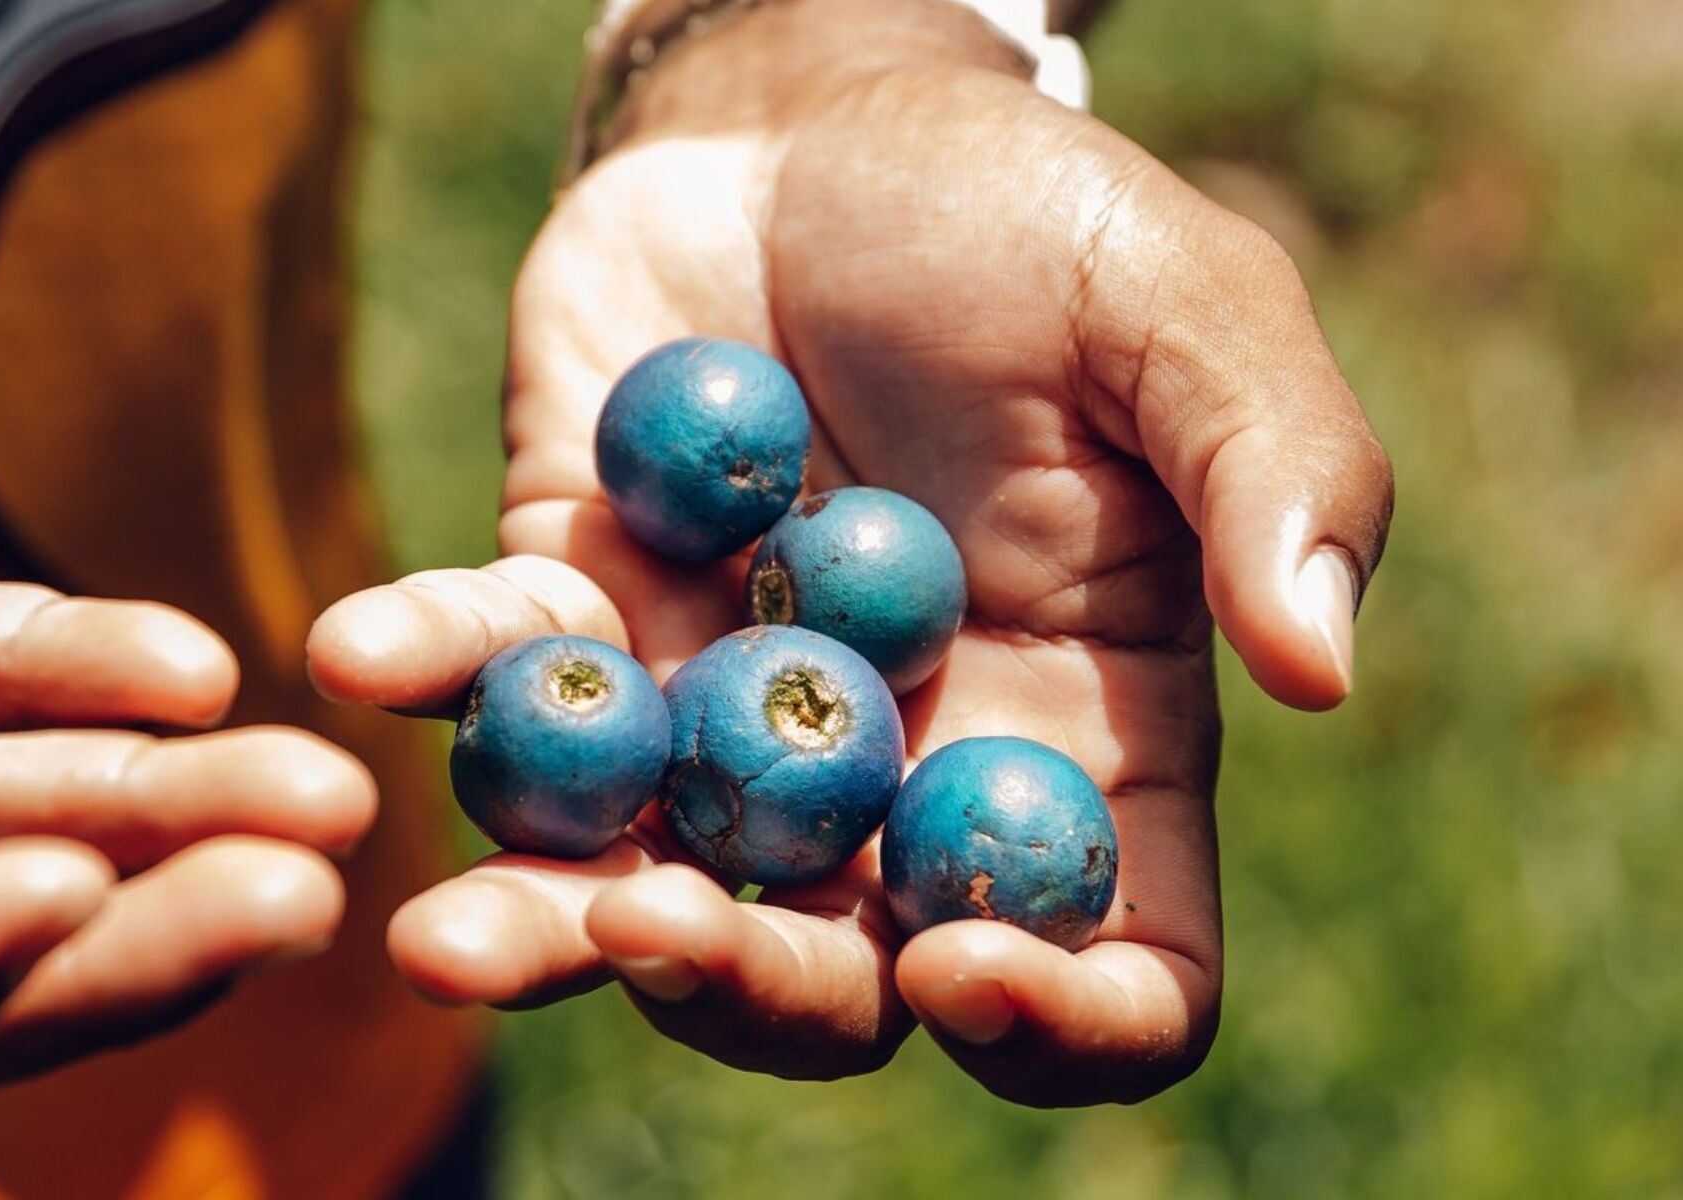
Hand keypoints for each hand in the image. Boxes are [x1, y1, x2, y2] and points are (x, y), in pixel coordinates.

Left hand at [310, 0, 1390, 1104]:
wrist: (818, 117)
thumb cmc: (1028, 219)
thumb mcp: (1185, 309)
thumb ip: (1277, 473)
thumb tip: (1321, 671)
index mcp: (1081, 741)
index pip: (1114, 960)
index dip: (1059, 1017)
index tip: (967, 965)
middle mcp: (897, 769)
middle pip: (837, 974)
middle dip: (747, 988)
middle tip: (662, 935)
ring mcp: (721, 709)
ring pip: (636, 882)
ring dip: (542, 922)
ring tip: (450, 930)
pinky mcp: (574, 612)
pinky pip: (497, 687)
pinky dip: (432, 672)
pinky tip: (361, 647)